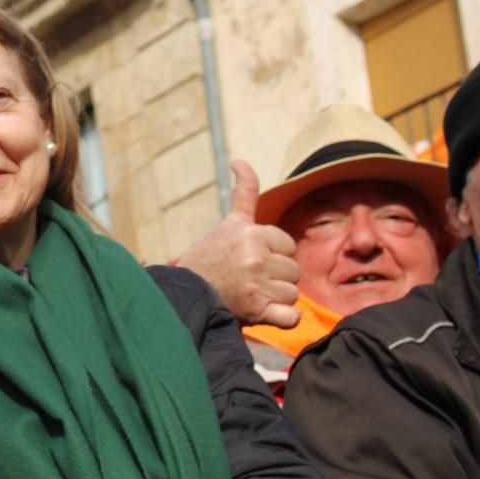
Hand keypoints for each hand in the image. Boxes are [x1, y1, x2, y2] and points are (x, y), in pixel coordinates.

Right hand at [176, 160, 300, 327]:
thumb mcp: (229, 223)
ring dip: (275, 298)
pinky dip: (282, 318)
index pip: (288, 246)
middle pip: (293, 271)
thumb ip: (245, 192)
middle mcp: (256, 257)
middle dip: (276, 277)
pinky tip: (265, 312)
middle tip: (249, 279)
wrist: (186, 293)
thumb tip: (240, 160)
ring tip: (251, 294)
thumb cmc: (209, 258)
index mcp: (252, 234)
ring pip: (292, 293)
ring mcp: (257, 285)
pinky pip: (291, 316)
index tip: (250, 260)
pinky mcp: (257, 311)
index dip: (273, 255)